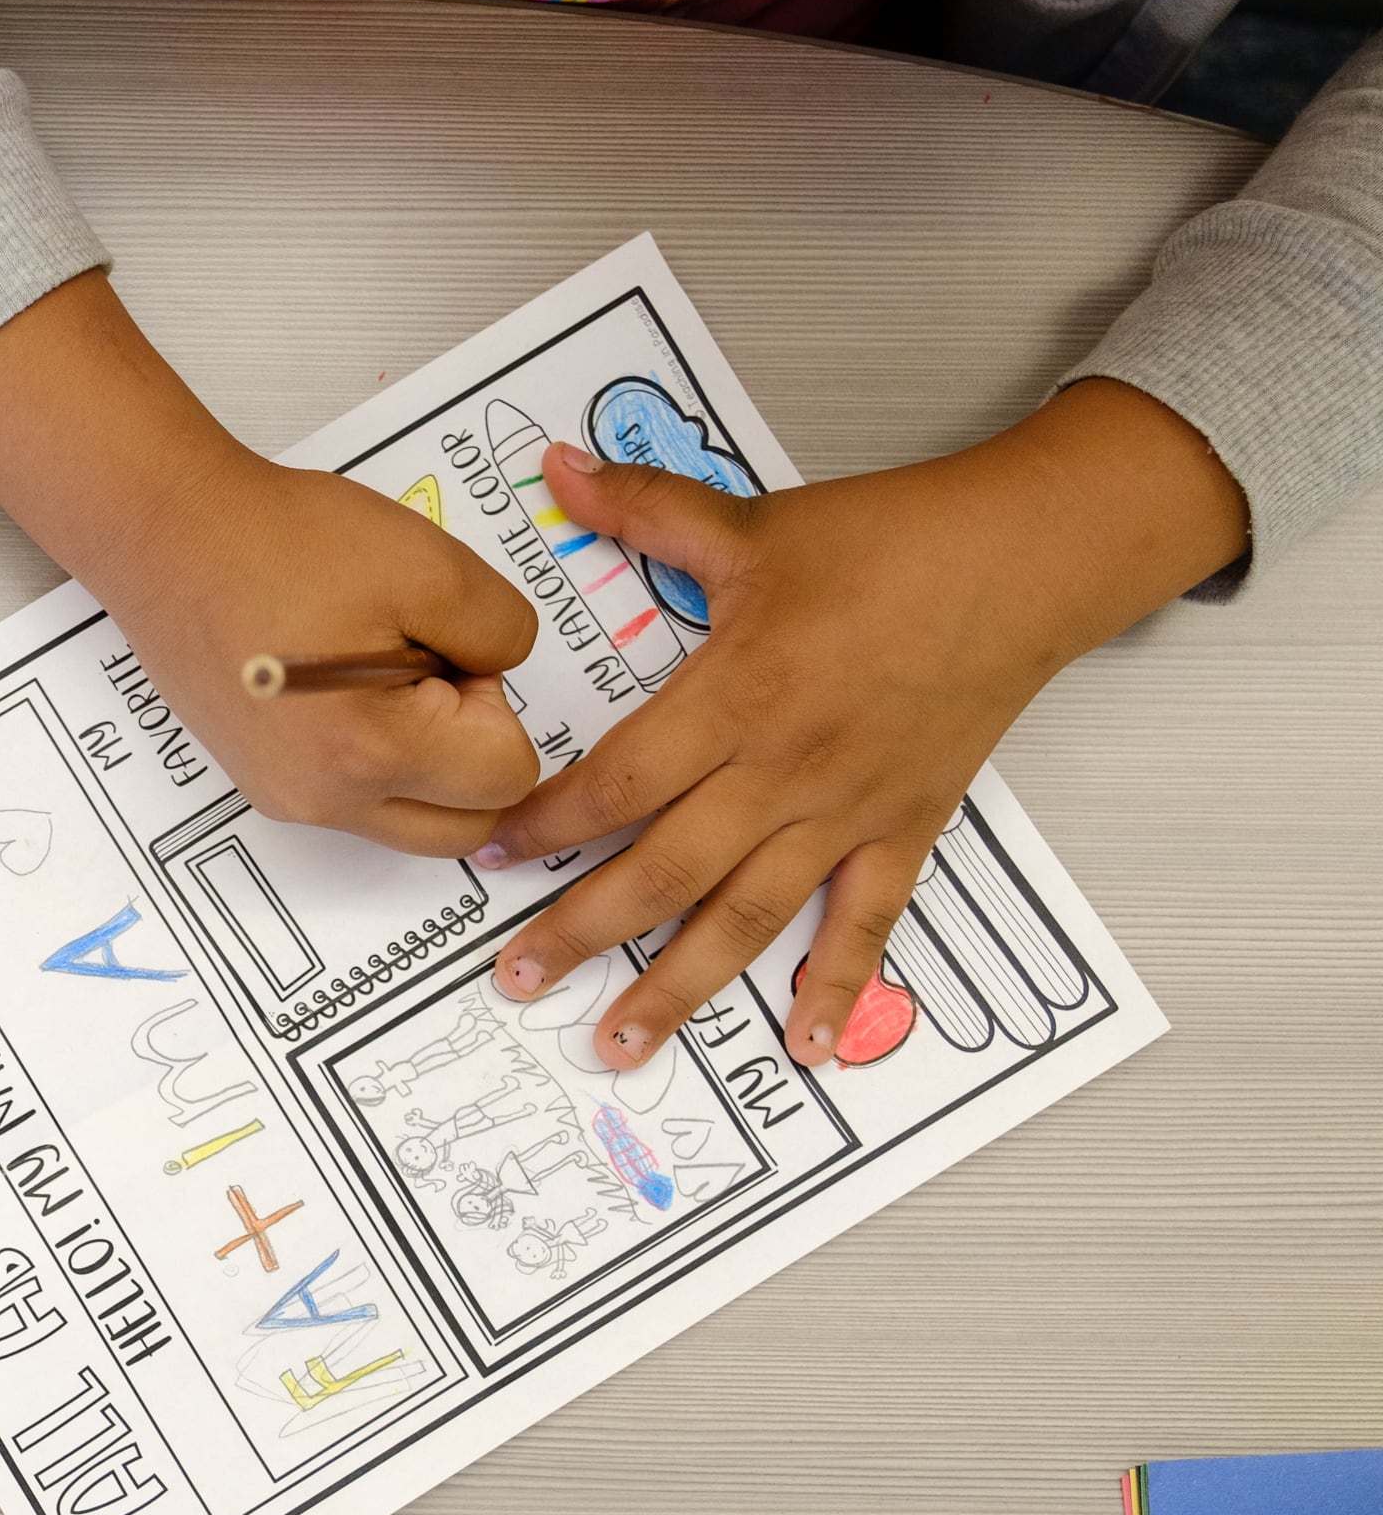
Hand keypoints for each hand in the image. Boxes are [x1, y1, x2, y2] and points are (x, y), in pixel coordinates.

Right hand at [0, 273, 539, 852]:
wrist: (167, 535)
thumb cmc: (282, 543)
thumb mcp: (433, 566)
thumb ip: (504, 633)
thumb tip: (496, 677)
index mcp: (369, 752)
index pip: (507, 776)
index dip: (496, 704)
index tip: (444, 650)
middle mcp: (324, 799)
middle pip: (467, 826)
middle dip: (472, 753)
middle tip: (427, 670)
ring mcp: (286, 799)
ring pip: (413, 820)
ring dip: (426, 761)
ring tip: (379, 674)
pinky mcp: (263, 783)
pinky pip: (357, 800)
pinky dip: (374, 756)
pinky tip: (339, 685)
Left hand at [474, 379, 1245, 1070]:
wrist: (1025, 560)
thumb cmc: (894, 542)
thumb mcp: (753, 524)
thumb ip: (644, 509)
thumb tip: (558, 468)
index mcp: (737, 697)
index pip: (618, 782)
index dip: (547, 823)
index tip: (491, 854)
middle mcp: (785, 771)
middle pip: (665, 870)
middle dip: (583, 930)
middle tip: (517, 978)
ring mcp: (846, 811)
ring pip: (747, 917)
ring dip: (679, 985)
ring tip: (619, 1044)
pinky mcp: (905, 827)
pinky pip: (866, 923)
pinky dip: (837, 987)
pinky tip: (805, 1046)